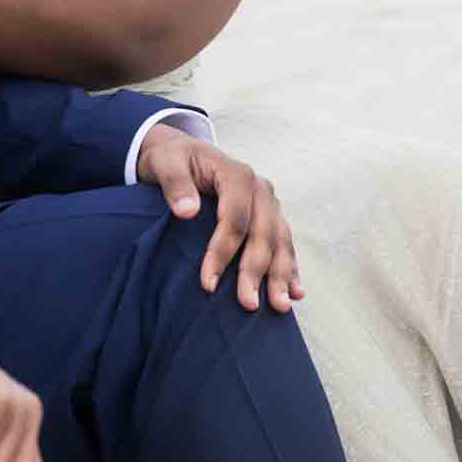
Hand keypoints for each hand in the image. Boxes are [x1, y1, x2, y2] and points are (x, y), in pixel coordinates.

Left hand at [135, 123, 301, 312]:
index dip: (223, 251)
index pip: (235, 218)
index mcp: (236, 174)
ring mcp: (269, 203)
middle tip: (247, 304)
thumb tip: (187, 211)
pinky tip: (296, 292)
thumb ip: (175, 184)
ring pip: (280, 241)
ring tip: (279, 306)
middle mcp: (260, 189)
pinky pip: (284, 244)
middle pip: (263, 233)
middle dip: (256, 271)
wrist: (183, 154)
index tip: (207, 284)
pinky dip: (291, 268)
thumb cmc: (172, 161)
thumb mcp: (165, 163)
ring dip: (281, 275)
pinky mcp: (271, 217)